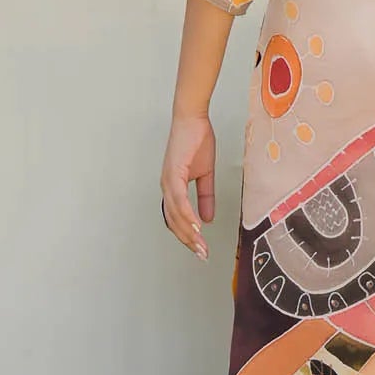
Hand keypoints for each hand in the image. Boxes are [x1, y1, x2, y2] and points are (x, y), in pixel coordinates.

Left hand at [160, 113, 214, 259]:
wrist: (193, 119)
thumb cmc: (197, 141)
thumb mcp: (205, 174)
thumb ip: (206, 196)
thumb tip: (208, 218)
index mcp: (172, 188)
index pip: (177, 219)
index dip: (188, 235)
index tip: (200, 248)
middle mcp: (167, 188)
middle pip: (174, 222)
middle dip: (189, 241)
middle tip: (202, 255)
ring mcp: (168, 182)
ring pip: (176, 215)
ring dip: (189, 233)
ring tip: (201, 246)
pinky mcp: (173, 174)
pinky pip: (179, 201)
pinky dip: (187, 215)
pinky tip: (197, 227)